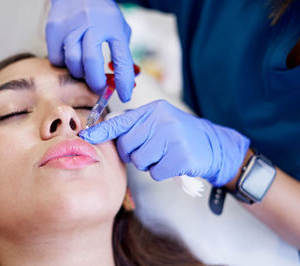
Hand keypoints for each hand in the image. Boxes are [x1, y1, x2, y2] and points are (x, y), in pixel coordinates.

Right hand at [46, 0, 133, 101]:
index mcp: (113, 26)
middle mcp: (91, 25)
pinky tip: (70, 55)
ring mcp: (71, 27)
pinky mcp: (54, 30)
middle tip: (99, 88)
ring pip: (72, 62)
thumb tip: (125, 84)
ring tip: (84, 67)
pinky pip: (57, 59)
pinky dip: (64, 63)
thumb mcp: (118, 29)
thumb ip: (122, 54)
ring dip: (80, 72)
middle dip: (96, 82)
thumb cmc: (101, 14)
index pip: (122, 58)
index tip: (124, 95)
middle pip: (91, 62)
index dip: (124, 81)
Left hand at [79, 100, 249, 185]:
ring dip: (148, 164)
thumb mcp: (160, 121)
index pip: (121, 122)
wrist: (214, 145)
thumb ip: (136, 124)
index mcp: (153, 111)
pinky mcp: (181, 156)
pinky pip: (155, 172)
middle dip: (134, 153)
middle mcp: (162, 120)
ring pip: (140, 161)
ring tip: (164, 156)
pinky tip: (173, 164)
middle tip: (150, 150)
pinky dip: (161, 172)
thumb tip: (106, 130)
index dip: (101, 131)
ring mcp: (172, 138)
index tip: (85, 136)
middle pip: (127, 146)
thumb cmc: (180, 135)